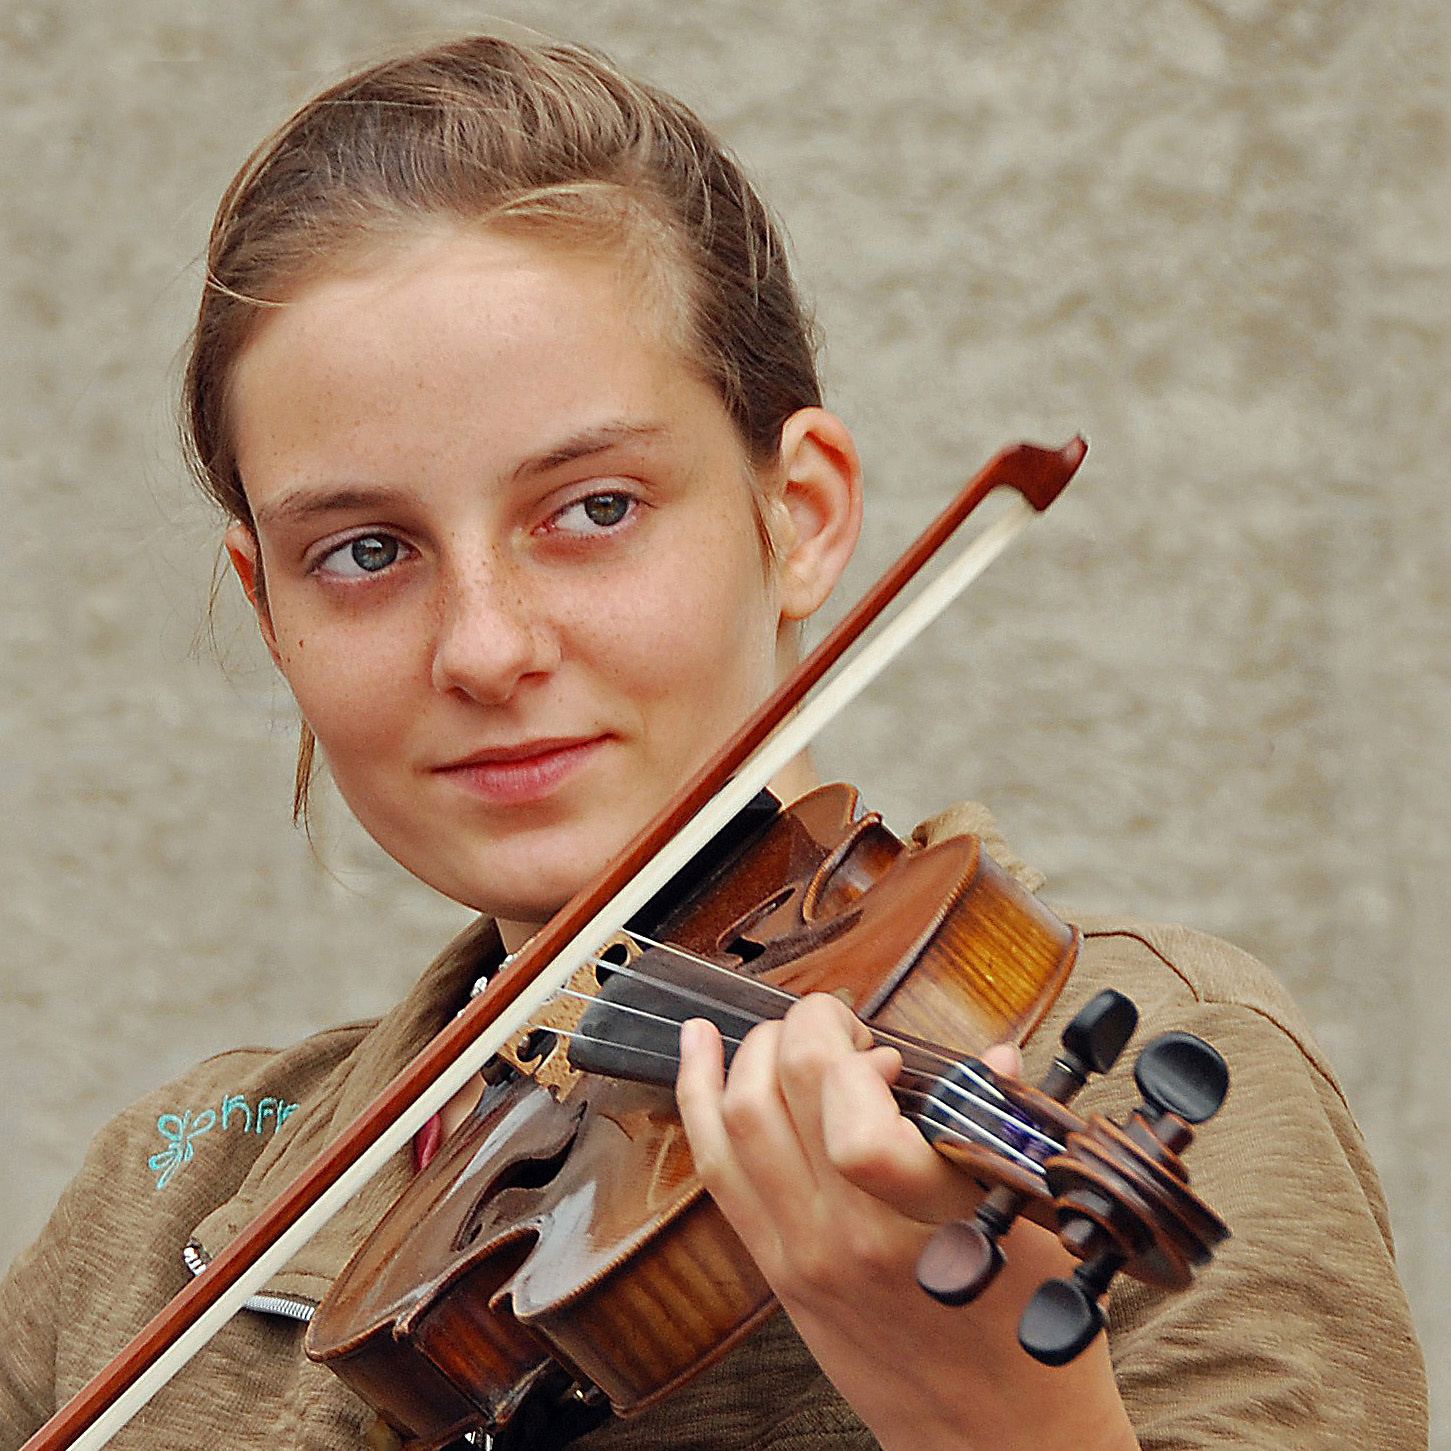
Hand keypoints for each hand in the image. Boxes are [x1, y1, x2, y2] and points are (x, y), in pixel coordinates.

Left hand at [675, 993, 1139, 1450]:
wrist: (989, 1440)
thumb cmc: (1025, 1333)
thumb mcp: (1032, 1222)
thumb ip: (998, 1127)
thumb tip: (989, 1055)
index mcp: (926, 1223)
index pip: (853, 1119)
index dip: (854, 1056)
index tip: (886, 1050)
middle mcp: (849, 1237)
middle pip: (783, 1093)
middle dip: (805, 1028)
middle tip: (842, 1027)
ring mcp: (800, 1254)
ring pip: (733, 1123)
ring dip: (750, 1053)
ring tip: (782, 1031)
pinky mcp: (775, 1270)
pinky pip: (716, 1170)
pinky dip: (699, 1099)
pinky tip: (699, 1050)